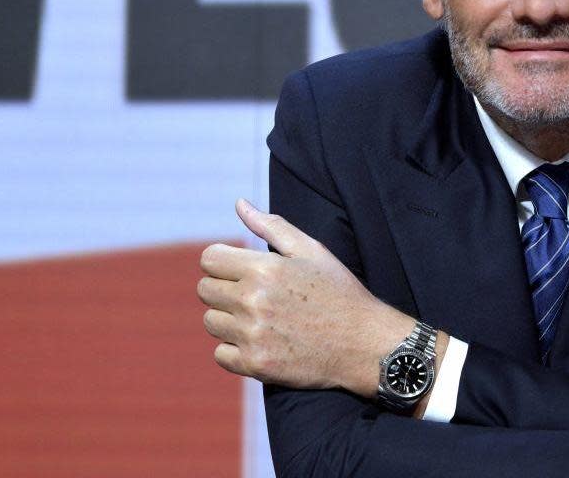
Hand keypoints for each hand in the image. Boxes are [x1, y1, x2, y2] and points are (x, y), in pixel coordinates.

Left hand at [197, 199, 413, 396]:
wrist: (363, 344)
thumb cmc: (338, 291)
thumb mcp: (311, 250)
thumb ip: (271, 225)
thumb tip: (239, 204)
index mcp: (264, 268)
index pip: (209, 259)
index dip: (222, 261)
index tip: (239, 270)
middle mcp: (253, 301)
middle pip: (205, 290)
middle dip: (224, 289)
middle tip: (253, 296)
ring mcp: (253, 335)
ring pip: (211, 322)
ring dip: (228, 319)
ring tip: (259, 319)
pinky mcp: (256, 365)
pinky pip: (220, 354)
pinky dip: (235, 349)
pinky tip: (260, 341)